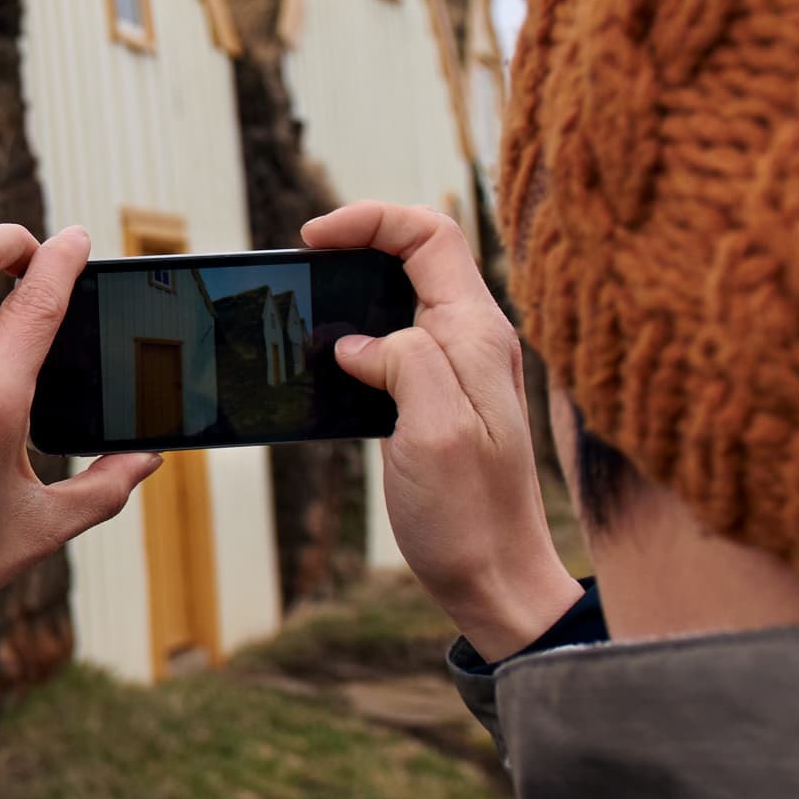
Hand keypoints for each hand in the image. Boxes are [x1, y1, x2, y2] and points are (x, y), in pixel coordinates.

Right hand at [304, 201, 581, 660]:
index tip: (314, 238)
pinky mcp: (439, 398)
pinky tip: (325, 360)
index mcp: (478, 335)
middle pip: (417, 253)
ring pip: (403, 296)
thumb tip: (360, 342)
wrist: (495, 580)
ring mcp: (459, 369)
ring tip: (305, 308)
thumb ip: (406, 364)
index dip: (371, 219)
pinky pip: (397, 342)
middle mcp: (475, 340)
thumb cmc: (472, 518)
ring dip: (353, 290)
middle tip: (302, 267)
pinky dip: (356, 336)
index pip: (431, 234)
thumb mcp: (435, 434)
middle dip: (357, 244)